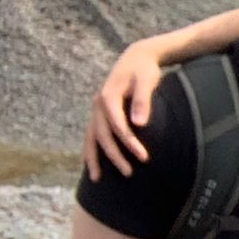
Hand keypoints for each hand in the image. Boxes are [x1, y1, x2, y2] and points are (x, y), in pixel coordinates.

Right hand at [86, 43, 168, 180]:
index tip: (144, 157)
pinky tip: (92, 166)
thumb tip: (139, 124)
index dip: (129, 142)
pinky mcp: (100, 114)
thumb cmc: (145, 70)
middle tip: (129, 173)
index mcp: (109, 96)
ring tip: (97, 179)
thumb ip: (143, 100)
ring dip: (94, 158)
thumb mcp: (147, 81)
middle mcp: (98, 104)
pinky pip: (92, 135)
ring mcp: (96, 110)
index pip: (117, 124)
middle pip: (102, 134)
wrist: (136, 59)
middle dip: (114, 155)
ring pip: (91, 137)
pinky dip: (91, 150)